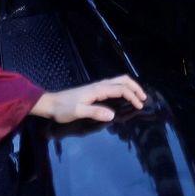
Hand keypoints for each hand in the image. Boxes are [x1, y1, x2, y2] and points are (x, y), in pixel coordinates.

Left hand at [30, 75, 147, 123]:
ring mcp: (97, 87)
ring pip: (118, 81)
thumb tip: (112, 115)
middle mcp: (99, 85)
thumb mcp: (78, 112)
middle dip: (135, 87)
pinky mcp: (94, 90)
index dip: (132, 96)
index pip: (120, 89)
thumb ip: (95, 112)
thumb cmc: (63, 109)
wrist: (51, 103)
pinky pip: (113, 85)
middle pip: (122, 80)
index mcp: (98, 90)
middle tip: (143, 98)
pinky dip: (123, 88)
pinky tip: (124, 95)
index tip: (140, 106)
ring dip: (130, 86)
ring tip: (138, 96)